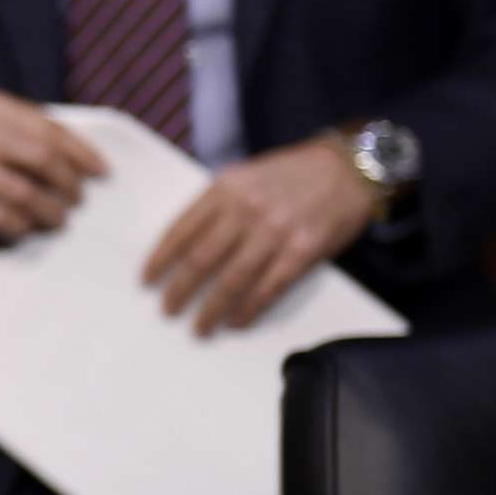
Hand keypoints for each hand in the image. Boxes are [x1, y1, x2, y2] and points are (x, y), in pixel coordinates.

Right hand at [0, 86, 107, 240]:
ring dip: (47, 211)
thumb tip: (82, 158)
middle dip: (67, 185)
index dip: (80, 154)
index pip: (48, 129)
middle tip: (76, 201)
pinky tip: (24, 227)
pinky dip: (17, 226)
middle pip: (40, 161)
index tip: (100, 172)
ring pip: (21, 193)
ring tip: (56, 219)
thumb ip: (26, 130)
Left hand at [142, 134, 376, 334]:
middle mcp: (247, 210)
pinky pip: (268, 287)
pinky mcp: (303, 250)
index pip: (181, 230)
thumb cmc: (291, 174)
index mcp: (226, 189)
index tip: (147, 281)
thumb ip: (216, 205)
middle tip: (168, 310)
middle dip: (180, 290)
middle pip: (201, 260)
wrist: (348, 168)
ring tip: (199, 327)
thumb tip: (183, 245)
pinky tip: (236, 321)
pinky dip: (249, 308)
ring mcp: (276, 231)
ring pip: (232, 279)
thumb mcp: (245, 176)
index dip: (161, 259)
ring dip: (211, 309)